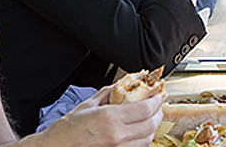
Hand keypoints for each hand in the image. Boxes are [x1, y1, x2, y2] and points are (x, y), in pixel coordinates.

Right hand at [29, 86, 162, 146]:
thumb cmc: (66, 130)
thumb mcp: (87, 105)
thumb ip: (107, 94)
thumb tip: (121, 85)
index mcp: (110, 118)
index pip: (145, 109)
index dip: (156, 101)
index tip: (158, 96)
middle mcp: (117, 135)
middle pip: (150, 125)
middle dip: (157, 114)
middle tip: (157, 107)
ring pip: (147, 139)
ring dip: (151, 128)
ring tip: (149, 119)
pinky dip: (142, 140)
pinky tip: (139, 134)